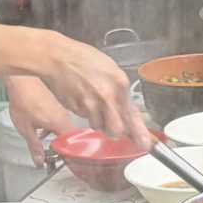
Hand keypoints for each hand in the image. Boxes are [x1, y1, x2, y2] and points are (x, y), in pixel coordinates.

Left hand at [4, 74, 78, 163]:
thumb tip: (39, 161)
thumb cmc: (23, 102)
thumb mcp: (25, 129)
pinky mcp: (56, 105)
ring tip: (52, 148)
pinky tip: (44, 131)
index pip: (73, 145)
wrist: (21, 81)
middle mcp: (65, 117)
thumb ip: (34, 146)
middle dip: (68, 149)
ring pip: (67, 129)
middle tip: (62, 159)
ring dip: (61, 139)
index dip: (73, 156)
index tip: (71, 165)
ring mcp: (61, 110)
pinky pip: (62, 121)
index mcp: (60, 124)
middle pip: (73, 138)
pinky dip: (56, 129)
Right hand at [20, 30, 149, 143]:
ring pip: (98, 126)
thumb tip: (125, 111)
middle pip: (115, 129)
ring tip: (90, 101)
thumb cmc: (84, 59)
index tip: (144, 145)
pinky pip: (83, 118)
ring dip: (96, 120)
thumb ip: (119, 91)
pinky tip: (80, 97)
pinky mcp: (75, 109)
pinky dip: (83, 113)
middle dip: (114, 131)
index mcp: (119, 84)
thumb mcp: (110, 69)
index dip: (139, 133)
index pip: (132, 114)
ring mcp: (89, 104)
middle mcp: (107, 96)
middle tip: (110, 124)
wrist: (58, 57)